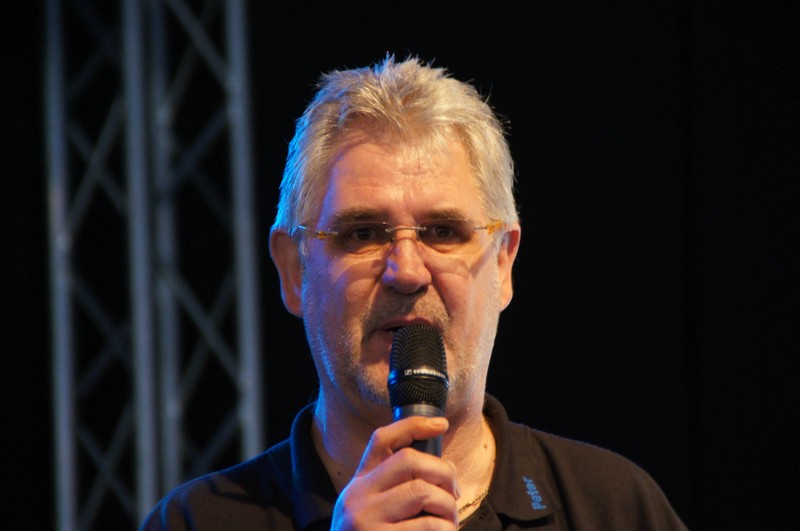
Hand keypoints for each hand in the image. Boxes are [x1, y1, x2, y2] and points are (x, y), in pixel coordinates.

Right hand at [331, 416, 459, 529]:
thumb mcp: (367, 510)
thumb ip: (391, 489)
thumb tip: (438, 469)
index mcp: (358, 484)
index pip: (383, 440)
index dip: (414, 424)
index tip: (442, 424)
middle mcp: (359, 499)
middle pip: (410, 461)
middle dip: (443, 472)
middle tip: (453, 491)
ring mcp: (368, 523)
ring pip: (423, 492)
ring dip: (448, 507)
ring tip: (449, 521)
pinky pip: (429, 528)